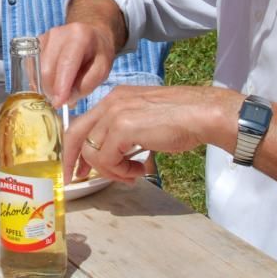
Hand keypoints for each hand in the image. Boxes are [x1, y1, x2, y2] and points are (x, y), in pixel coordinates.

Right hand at [39, 20, 116, 107]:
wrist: (91, 34)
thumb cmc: (99, 53)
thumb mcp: (102, 70)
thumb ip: (86, 85)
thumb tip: (66, 99)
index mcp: (79, 37)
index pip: (66, 64)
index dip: (60, 86)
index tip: (59, 103)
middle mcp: (58, 34)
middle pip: (46, 69)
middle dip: (51, 90)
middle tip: (61, 101)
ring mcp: (44, 38)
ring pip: (36, 71)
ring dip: (45, 86)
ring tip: (59, 91)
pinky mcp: (35, 44)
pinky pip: (31, 68)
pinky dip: (39, 80)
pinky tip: (51, 83)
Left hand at [63, 85, 236, 183]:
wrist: (203, 114)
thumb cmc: (181, 119)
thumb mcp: (143, 119)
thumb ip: (124, 132)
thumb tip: (111, 156)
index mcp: (114, 98)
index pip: (82, 123)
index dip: (75, 148)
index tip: (77, 167)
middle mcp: (110, 102)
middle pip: (75, 134)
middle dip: (74, 161)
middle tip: (78, 179)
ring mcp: (115, 113)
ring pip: (92, 152)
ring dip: (110, 171)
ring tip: (131, 174)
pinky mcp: (123, 128)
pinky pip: (107, 159)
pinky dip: (120, 171)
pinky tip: (139, 171)